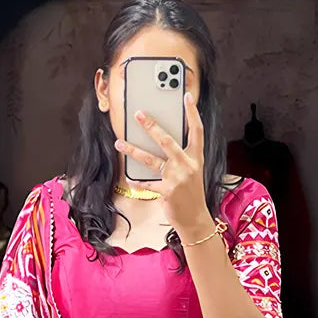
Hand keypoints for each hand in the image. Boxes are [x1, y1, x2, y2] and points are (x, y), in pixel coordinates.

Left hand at [114, 91, 211, 237]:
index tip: (186, 97)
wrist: (195, 219)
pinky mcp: (166, 191)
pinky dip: (137, 182)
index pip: (197, 130)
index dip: (192, 113)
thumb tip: (162, 142)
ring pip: (151, 160)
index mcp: (196, 158)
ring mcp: (176, 178)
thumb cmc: (191, 195)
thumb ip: (182, 157)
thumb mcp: (192, 172)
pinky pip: (147, 183)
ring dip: (133, 151)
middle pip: (167, 140)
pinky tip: (129, 178)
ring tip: (119, 143)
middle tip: (139, 114)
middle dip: (151, 126)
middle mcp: (187, 165)